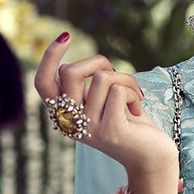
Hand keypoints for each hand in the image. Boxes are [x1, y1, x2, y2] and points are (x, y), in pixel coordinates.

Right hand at [35, 36, 177, 182]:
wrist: (151, 157)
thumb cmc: (128, 123)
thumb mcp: (101, 102)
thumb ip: (86, 86)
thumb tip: (74, 63)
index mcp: (64, 115)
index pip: (42, 84)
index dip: (49, 57)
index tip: (66, 37)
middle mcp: (72, 123)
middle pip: (70, 72)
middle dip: (98, 61)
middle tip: (116, 73)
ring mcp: (89, 128)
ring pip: (101, 76)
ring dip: (124, 78)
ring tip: (134, 95)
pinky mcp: (110, 130)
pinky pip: (118, 89)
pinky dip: (133, 91)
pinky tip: (138, 106)